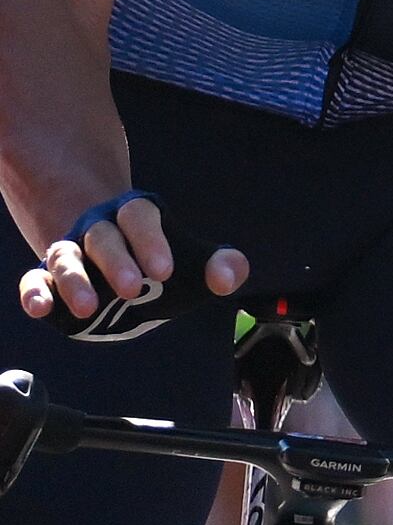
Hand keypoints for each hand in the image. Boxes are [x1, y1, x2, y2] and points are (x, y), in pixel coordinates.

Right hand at [19, 193, 241, 337]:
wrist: (124, 278)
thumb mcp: (196, 266)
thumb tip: (226, 279)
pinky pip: (34, 279)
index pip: (140, 215)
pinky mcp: (47, 278)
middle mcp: (99, 228)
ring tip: (89, 309)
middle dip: (116, 260)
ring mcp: (70, 251)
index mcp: (137, 215)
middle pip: (103, 235)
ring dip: (74, 280)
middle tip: (133, 290)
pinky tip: (41, 309)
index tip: (165, 270)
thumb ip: (223, 266)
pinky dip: (34, 292)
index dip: (151, 239)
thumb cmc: (164, 269)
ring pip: (64, 255)